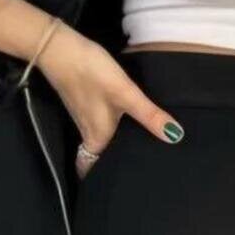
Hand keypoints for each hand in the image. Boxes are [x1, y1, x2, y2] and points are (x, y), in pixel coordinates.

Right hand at [38, 25, 183, 177]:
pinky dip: (107, 128)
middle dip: (111, 165)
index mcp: (97, 138)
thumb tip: (176, 137)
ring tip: (136, 148)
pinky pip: (95, 124)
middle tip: (136, 170)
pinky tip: (121, 120)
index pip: (93, 170)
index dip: (103, 181)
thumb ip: (149, 115)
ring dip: (111, 146)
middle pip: (98, 157)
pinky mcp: (81, 101)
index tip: (121, 187)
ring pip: (97, 141)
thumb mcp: (125, 94)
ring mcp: (82, 117)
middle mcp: (87, 133)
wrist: (58, 48)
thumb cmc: (91, 72)